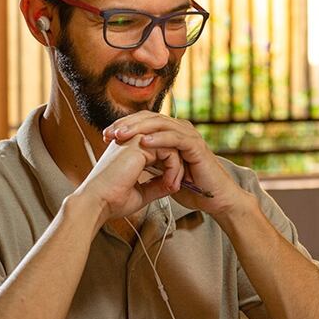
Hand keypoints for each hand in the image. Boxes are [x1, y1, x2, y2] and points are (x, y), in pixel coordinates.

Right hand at [75, 134, 182, 222]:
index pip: (160, 151)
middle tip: (175, 187)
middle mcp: (132, 142)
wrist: (98, 202)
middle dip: (177, 168)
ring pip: (171, 147)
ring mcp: (135, 139)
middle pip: (168, 147)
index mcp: (130, 151)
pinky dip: (174, 168)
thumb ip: (157, 186)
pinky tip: (170, 183)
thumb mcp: (142, 192)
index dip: (171, 169)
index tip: (171, 187)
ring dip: (177, 169)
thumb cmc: (112, 200)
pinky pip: (169, 151)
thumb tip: (174, 185)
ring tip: (173, 187)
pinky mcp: (139, 144)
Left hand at [102, 112, 248, 216]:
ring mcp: (188, 136)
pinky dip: (159, 139)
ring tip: (122, 135)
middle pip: (149, 119)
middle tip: (109, 133)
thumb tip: (126, 158)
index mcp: (170, 133)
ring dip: (138, 129)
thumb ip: (149, 161)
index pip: (142, 122)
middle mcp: (179, 129)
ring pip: (160, 125)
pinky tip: (144, 142)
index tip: (105, 137)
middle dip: (126, 124)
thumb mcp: (162, 171)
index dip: (123, 127)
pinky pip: (174, 138)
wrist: (214, 199)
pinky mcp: (195, 145)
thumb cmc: (190, 186)